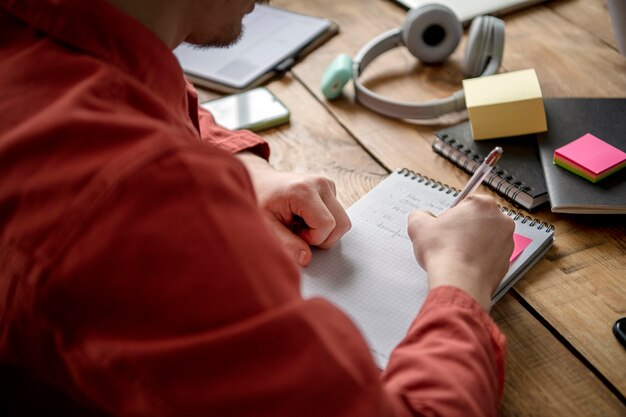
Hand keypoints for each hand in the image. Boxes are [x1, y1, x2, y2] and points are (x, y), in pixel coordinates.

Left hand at [237, 152, 350, 265]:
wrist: (259, 180)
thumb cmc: (260, 201)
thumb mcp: (266, 225)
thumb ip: (286, 243)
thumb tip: (306, 259)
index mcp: (304, 191)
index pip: (326, 225)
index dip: (313, 238)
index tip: (294, 232)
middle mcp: (320, 184)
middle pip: (341, 224)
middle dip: (323, 237)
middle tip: (299, 231)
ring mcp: (327, 184)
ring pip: (342, 221)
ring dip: (324, 231)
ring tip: (301, 224)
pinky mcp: (329, 187)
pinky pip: (337, 215)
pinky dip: (324, 222)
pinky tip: (305, 217)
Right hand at [408, 195, 514, 310]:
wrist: (459, 282)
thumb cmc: (444, 253)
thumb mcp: (418, 226)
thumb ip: (420, 215)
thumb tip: (421, 217)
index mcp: (482, 204)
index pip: (467, 202)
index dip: (453, 215)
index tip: (446, 225)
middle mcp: (500, 220)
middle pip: (479, 219)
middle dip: (466, 228)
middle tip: (449, 240)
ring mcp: (507, 242)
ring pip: (487, 238)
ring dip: (474, 244)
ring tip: (456, 254)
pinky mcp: (507, 261)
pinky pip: (491, 256)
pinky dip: (480, 259)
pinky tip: (465, 265)